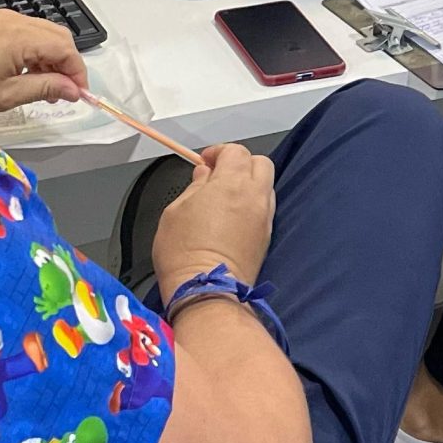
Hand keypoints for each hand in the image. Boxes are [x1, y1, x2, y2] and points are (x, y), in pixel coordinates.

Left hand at [0, 10, 87, 118]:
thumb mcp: (6, 95)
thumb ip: (45, 88)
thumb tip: (73, 90)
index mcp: (20, 37)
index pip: (66, 50)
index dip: (78, 74)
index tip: (79, 96)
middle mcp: (14, 21)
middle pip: (59, 37)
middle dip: (68, 65)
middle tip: (64, 93)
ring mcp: (2, 20)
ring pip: (44, 34)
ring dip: (52, 59)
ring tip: (45, 88)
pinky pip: (27, 33)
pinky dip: (35, 52)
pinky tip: (27, 74)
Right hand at [152, 143, 276, 290]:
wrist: (207, 291)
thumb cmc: (183, 252)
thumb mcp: (175, 210)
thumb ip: (195, 186)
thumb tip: (204, 175)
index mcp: (231, 182)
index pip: (236, 151)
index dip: (218, 152)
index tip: (205, 162)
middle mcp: (254, 196)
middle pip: (260, 163)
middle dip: (241, 163)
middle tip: (219, 175)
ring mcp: (264, 217)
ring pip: (266, 186)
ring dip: (249, 184)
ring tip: (226, 198)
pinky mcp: (267, 237)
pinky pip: (265, 209)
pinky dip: (253, 205)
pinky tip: (234, 217)